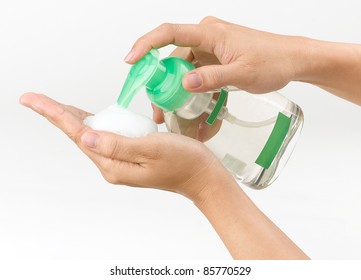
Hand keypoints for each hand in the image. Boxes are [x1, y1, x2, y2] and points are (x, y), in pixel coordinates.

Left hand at [19, 93, 226, 201]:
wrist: (203, 176)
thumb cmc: (184, 162)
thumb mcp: (150, 149)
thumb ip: (117, 143)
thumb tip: (86, 136)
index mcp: (113, 164)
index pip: (78, 134)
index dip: (54, 113)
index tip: (32, 100)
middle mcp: (113, 165)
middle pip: (80, 135)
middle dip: (58, 115)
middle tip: (36, 99)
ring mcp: (121, 161)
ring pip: (92, 135)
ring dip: (74, 119)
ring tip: (55, 106)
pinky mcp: (130, 156)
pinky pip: (107, 137)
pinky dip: (96, 123)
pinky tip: (90, 116)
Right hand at [128, 16, 360, 107]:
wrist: (293, 60)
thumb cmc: (274, 61)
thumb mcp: (243, 74)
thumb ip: (214, 78)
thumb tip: (185, 82)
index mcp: (210, 32)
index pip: (170, 32)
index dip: (146, 45)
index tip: (131, 60)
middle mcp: (207, 36)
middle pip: (173, 57)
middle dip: (163, 83)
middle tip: (159, 108)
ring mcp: (211, 48)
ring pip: (184, 68)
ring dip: (178, 90)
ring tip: (175, 113)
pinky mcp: (216, 59)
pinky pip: (198, 73)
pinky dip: (194, 90)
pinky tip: (196, 109)